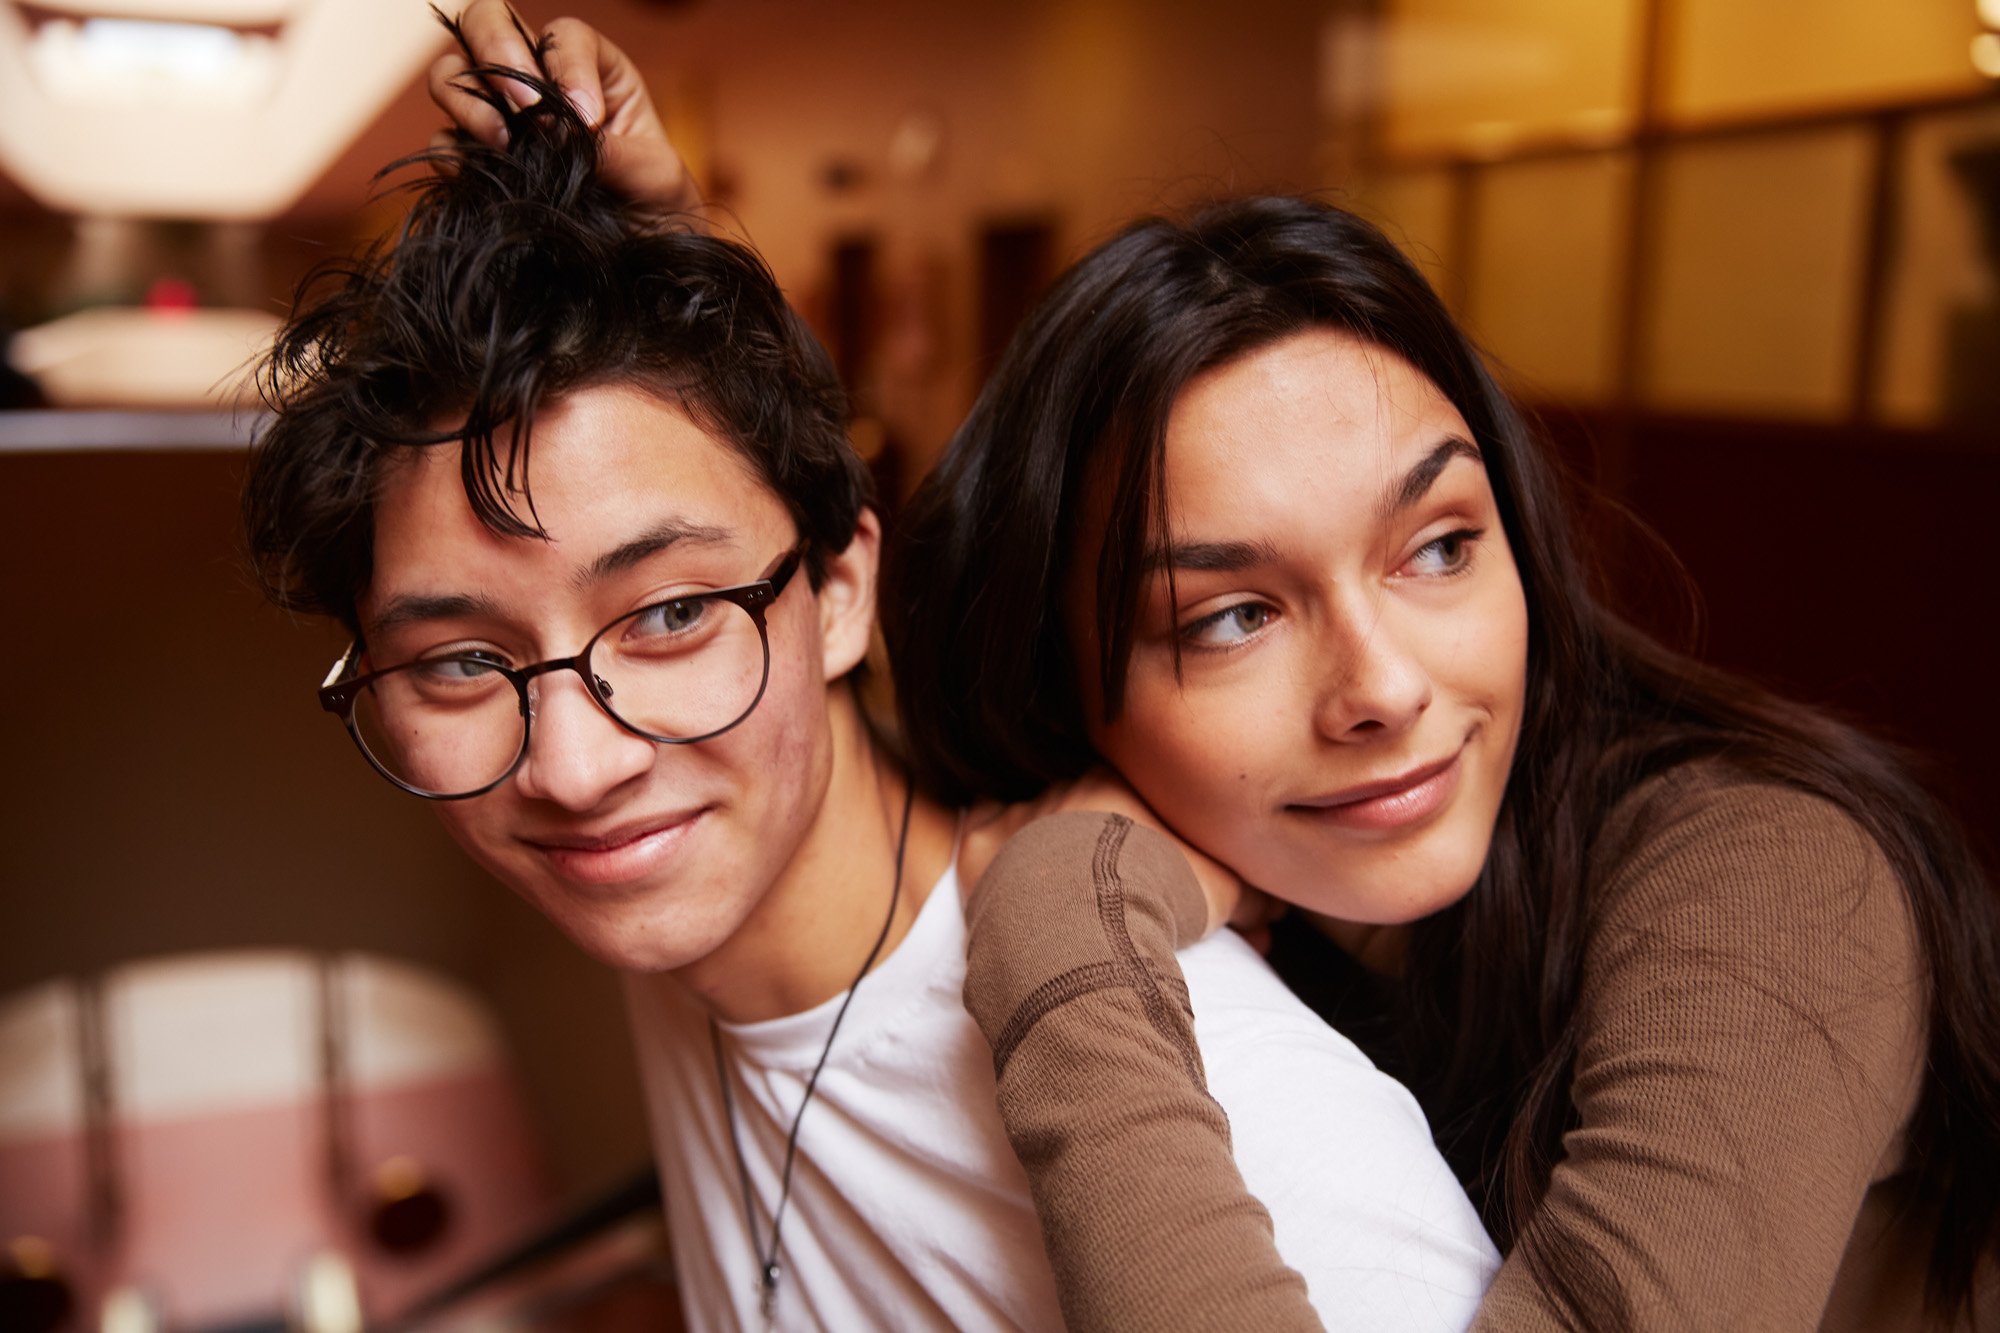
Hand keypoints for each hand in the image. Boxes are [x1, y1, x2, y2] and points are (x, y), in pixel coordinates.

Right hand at [428, 2, 697, 211]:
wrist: (641, 266)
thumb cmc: (658, 210)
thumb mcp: (656, 178)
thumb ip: (613, 152)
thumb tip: (557, 135)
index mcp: (592, 69)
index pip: (563, 36)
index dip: (566, 65)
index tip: (588, 120)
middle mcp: (537, 82)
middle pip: (488, 25)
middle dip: (496, 53)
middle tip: (524, 110)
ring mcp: (500, 119)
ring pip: (452, 74)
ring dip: (469, 102)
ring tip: (504, 144)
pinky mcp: (477, 163)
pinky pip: (444, 144)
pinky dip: (453, 155)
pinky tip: (481, 176)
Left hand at [959, 767, 1252, 937]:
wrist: (1085, 924)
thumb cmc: (1158, 899)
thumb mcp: (1222, 892)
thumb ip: (1249, 893)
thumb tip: (1273, 915)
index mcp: (1124, 782)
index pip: (1136, 794)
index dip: (1146, 832)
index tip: (1152, 863)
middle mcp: (1066, 781)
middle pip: (1083, 802)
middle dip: (1097, 835)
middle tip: (1109, 880)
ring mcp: (1018, 809)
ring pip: (1031, 813)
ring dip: (1043, 841)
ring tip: (1058, 886)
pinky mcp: (980, 842)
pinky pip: (982, 834)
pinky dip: (993, 851)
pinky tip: (1007, 875)